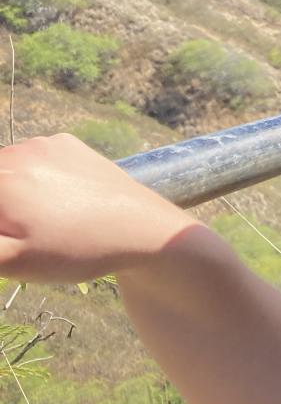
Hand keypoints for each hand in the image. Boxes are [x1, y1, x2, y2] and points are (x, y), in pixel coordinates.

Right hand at [0, 134, 197, 283]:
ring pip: (4, 170)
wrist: (144, 230)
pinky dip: (30, 180)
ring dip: (7, 194)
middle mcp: (19, 151)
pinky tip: (56, 205)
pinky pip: (31, 160)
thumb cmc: (76, 250)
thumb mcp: (11, 260)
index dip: (1, 226)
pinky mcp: (68, 144)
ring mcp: (46, 143)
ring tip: (41, 224)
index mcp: (1, 179)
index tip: (12, 233)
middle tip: (21, 235)